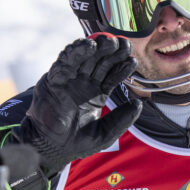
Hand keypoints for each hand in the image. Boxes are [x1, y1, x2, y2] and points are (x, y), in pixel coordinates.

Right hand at [16, 35, 141, 177]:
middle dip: (112, 51)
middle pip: (100, 61)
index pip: (112, 74)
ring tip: (109, 41)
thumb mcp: (104, 134)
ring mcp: (69, 79)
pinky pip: (65, 62)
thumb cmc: (75, 143)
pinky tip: (89, 46)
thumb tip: (139, 104)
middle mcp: (84, 83)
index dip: (122, 66)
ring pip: (85, 57)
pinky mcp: (54, 79)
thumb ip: (121, 120)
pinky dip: (76, 52)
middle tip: (123, 43)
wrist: (50, 148)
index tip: (133, 59)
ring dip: (97, 47)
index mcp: (97, 93)